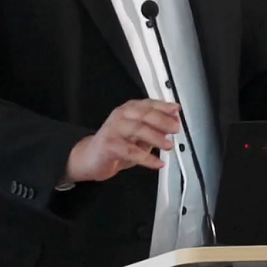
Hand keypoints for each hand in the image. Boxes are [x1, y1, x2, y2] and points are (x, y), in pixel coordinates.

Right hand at [63, 99, 181, 182]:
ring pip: (137, 129)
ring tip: (168, 145)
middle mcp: (120, 115)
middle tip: (175, 129)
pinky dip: (147, 158)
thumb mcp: (138, 134)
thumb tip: (173, 123)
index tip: (176, 111)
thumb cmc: (116, 144)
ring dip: (156, 137)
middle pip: (144, 114)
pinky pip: (130, 151)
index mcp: (129, 109)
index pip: (148, 103)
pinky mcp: (109, 145)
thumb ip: (154, 127)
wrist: (89, 158)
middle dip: (162, 121)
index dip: (164, 106)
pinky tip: (157, 162)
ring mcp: (113, 129)